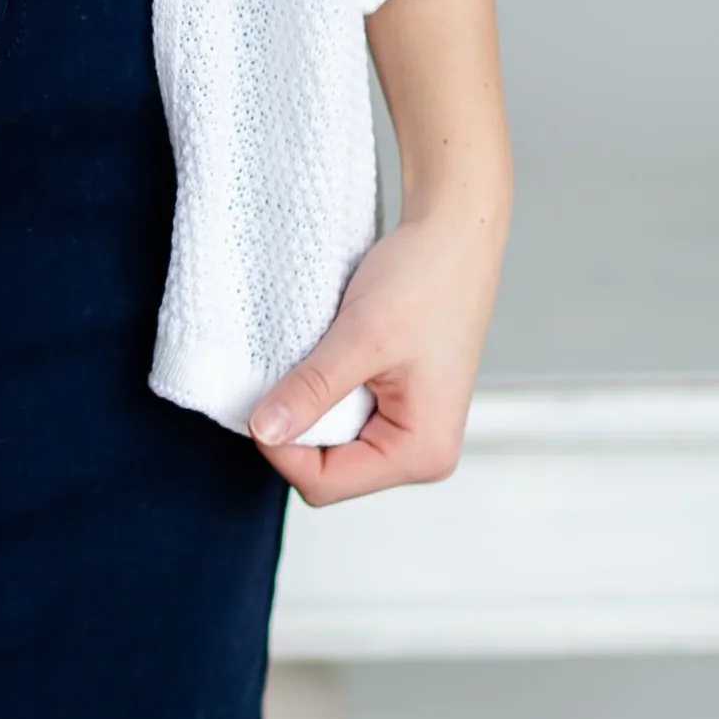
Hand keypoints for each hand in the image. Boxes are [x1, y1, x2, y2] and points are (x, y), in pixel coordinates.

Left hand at [246, 193, 505, 505]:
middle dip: (297, 427)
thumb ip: (312, 390)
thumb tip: (265, 429)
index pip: (324, 483)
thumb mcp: (360, 337)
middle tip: (292, 372)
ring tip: (318, 359)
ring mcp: (409, 430)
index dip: (281, 446)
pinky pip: (342, 418)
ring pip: (329, 444)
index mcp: (422, 451)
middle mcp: (421, 452)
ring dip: (309, 406)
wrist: (454, 236)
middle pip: (326, 470)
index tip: (264, 398)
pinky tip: (327, 358)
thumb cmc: (427, 280)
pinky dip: (322, 393)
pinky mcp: (397, 406)